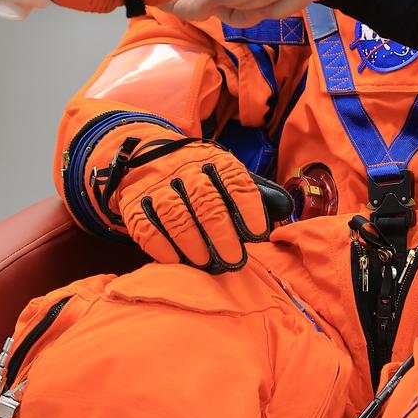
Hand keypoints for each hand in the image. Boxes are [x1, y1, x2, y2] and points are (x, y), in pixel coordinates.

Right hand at [98, 135, 287, 270]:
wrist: (142, 154)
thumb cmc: (197, 174)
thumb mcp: (224, 171)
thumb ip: (254, 191)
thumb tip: (285, 211)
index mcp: (214, 159)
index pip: (234, 180)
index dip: (248, 207)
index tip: (258, 234)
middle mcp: (185, 168)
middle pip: (205, 200)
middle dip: (221, 233)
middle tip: (234, 259)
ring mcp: (156, 184)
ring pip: (174, 213)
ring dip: (191, 241)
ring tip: (206, 263)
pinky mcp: (133, 201)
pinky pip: (144, 225)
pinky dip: (160, 245)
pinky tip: (175, 261)